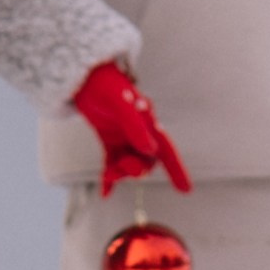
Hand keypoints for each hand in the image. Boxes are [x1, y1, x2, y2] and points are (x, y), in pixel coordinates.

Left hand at [71, 61, 192, 197]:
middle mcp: (139, 132)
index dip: (177, 169)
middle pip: (146, 161)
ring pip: (129, 164)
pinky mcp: (109, 140)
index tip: (186, 190)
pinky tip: (104, 193)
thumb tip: (149, 150)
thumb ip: (135, 126)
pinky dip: (108, 178)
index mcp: (148, 123)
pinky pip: (112, 162)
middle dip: (136, 169)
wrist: (84, 76)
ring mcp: (124, 137)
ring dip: (120, 173)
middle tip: (122, 168)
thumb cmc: (105, 84)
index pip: (166, 149)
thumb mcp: (120, 103)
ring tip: (109, 174)